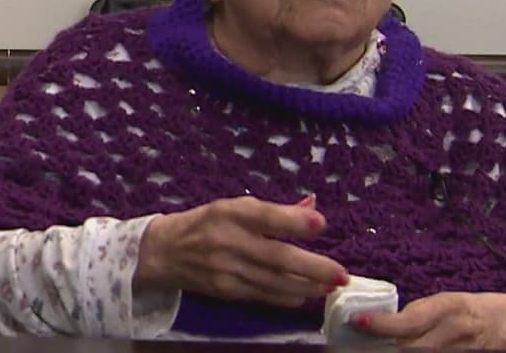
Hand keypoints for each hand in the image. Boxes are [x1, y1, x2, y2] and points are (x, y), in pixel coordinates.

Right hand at [135, 194, 346, 307]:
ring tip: (331, 286)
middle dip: (312, 267)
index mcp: (229, 212)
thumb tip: (312, 208)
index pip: (264, 216)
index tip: (321, 224)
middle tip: (341, 273)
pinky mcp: (225, 290)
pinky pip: (262, 295)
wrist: (164, 252)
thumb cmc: (205, 223)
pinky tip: (305, 296)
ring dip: (306, 286)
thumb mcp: (232, 207)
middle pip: (276, 257)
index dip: (293, 220)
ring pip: (274, 281)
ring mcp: (226, 269)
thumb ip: (272, 211)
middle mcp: (227, 240)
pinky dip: (286, 297)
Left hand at [356, 292, 505, 349]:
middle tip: (352, 342)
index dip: (383, 324)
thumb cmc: (465, 308)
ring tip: (363, 349)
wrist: (504, 326)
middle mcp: (453, 333)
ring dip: (390, 352)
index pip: (411, 321)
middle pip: (411, 347)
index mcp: (448, 308)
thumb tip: (376, 319)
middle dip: (381, 346)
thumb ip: (414, 313)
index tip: (358, 320)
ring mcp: (456, 352)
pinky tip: (388, 351)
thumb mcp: (441, 302)